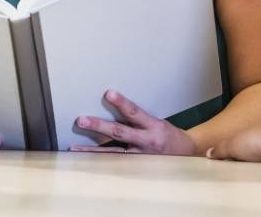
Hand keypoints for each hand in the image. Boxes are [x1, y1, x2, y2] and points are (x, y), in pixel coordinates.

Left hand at [70, 90, 194, 154]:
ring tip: (74, 148)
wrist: (186, 156)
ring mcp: (140, 157)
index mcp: (152, 126)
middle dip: (98, 126)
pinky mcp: (136, 168)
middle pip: (119, 132)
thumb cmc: (168, 136)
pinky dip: (101, 163)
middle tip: (81, 120)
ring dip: (92, 150)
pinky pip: (115, 165)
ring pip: (113, 153)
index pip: (134, 112)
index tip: (108, 93)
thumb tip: (114, 105)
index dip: (121, 103)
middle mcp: (146, 142)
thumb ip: (136, 118)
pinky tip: (86, 162)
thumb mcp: (156, 122)